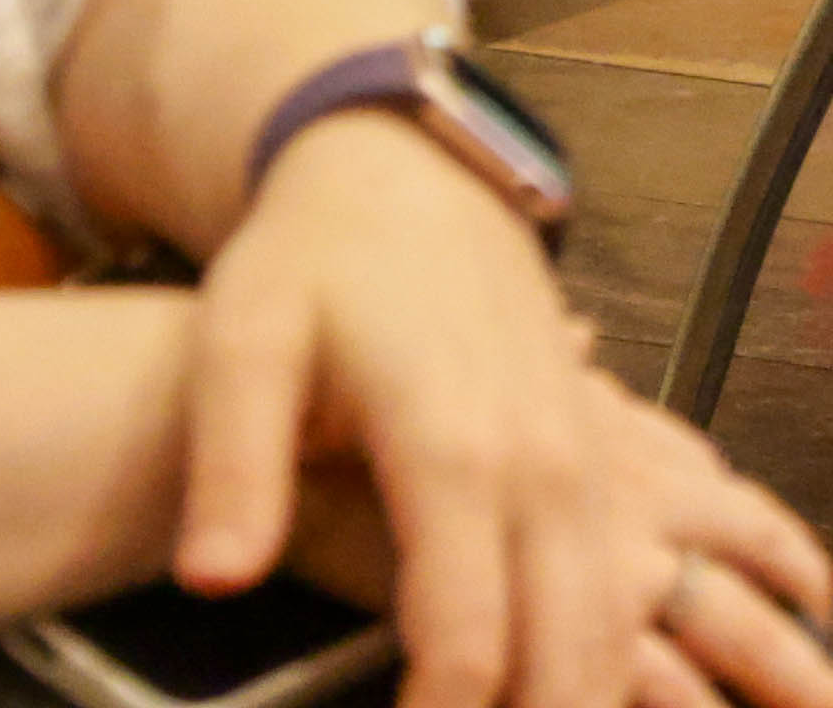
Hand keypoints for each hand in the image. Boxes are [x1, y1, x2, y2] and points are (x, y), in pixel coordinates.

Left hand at [171, 123, 832, 707]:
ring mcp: (581, 462)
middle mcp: (541, 464)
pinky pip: (619, 585)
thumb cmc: (315, 263)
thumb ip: (233, 463)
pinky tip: (551, 694)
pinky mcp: (594, 462)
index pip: (465, 639)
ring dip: (571, 701)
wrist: (410, 178)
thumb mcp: (243, 340)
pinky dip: (596, 659)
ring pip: (610, 628)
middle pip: (563, 653)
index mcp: (454, 447)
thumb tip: (213, 580)